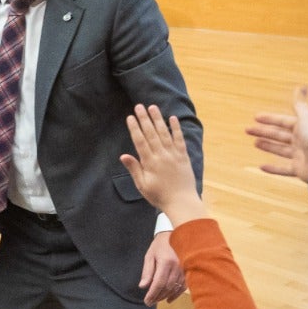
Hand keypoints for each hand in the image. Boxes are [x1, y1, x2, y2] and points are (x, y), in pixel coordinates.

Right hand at [120, 103, 203, 223]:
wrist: (181, 202)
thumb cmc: (159, 196)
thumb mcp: (142, 185)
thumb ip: (134, 169)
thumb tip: (123, 156)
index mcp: (150, 163)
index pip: (140, 141)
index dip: (135, 128)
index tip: (130, 117)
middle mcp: (161, 156)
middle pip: (151, 133)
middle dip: (144, 119)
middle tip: (139, 106)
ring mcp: (173, 155)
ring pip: (164, 133)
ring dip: (158, 119)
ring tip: (153, 107)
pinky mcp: (183, 156)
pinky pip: (179, 139)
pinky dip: (176, 128)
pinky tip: (172, 118)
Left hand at [140, 231, 185, 304]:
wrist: (176, 235)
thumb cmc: (160, 246)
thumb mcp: (150, 256)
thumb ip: (147, 272)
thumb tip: (143, 286)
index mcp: (166, 262)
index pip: (158, 283)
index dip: (152, 294)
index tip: (146, 301)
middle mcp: (177, 267)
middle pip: (167, 287)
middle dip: (157, 297)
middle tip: (150, 302)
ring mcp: (184, 269)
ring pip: (175, 288)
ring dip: (165, 296)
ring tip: (157, 300)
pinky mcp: (188, 271)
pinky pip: (183, 286)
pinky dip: (176, 294)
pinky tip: (169, 299)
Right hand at [246, 85, 307, 183]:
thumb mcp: (306, 117)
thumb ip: (300, 103)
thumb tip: (301, 86)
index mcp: (303, 127)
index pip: (283, 121)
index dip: (270, 119)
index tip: (256, 117)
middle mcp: (301, 140)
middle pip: (279, 135)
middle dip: (264, 132)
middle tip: (249, 130)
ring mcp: (299, 155)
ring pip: (280, 150)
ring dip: (268, 146)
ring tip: (255, 143)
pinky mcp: (298, 169)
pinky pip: (283, 169)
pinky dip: (273, 169)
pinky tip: (261, 166)